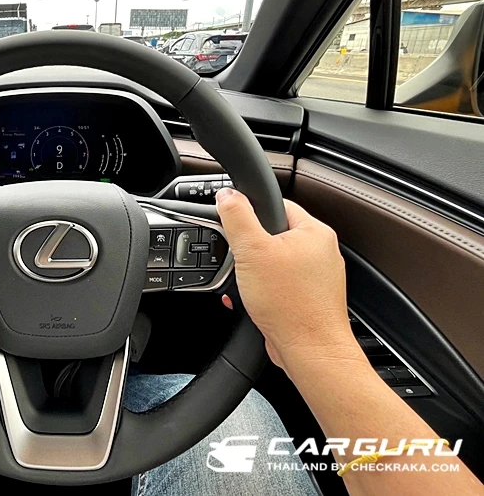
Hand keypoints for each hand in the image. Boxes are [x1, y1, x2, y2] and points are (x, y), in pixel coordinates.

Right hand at [215, 188, 361, 371]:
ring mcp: (316, 277)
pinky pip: (278, 285)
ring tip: (249, 286)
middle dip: (249, 251)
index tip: (236, 226)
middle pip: (272, 235)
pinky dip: (262, 291)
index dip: (251, 213)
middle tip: (242, 262)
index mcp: (314, 232)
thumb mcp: (252, 251)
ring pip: (272, 263)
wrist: (310, 352)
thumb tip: (227, 195)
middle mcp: (321, 252)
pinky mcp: (308, 298)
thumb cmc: (291, 305)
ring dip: (252, 274)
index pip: (276, 204)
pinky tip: (252, 301)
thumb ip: (237, 217)